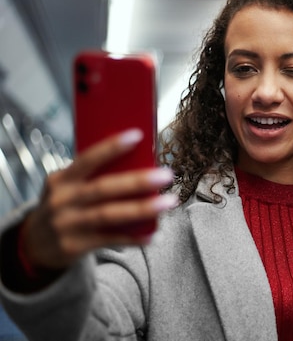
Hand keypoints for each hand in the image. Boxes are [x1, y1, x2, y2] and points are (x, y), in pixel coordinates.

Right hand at [20, 129, 176, 272]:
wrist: (34, 245)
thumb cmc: (63, 205)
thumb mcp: (66, 186)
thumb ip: (92, 176)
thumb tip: (139, 162)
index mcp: (61, 179)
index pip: (87, 159)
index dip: (111, 147)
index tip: (138, 135)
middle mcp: (62, 200)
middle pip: (103, 188)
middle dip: (138, 181)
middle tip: (167, 175)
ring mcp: (67, 225)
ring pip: (110, 215)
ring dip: (143, 208)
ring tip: (169, 202)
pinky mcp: (74, 246)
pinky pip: (111, 240)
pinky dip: (134, 237)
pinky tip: (154, 234)